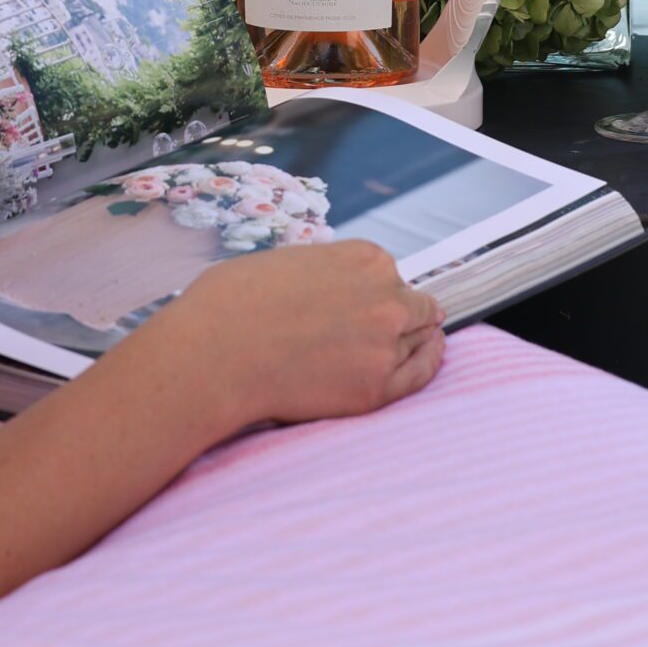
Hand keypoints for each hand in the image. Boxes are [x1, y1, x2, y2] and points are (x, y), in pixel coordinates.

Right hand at [165, 239, 443, 434]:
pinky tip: (431, 355)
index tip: (368, 303)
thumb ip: (327, 272)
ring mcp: (385, 344)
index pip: (390, 275)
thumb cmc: (235, 302)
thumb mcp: (289, 261)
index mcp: (364, 257)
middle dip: (400, 314)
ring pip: (420, 338)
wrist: (216, 352)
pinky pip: (420, 375)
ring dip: (414, 339)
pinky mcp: (376, 389)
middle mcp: (385, 296)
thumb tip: (334, 290)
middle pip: (414, 305)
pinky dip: (428, 363)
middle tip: (382, 328)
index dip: (377, 291)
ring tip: (416, 342)